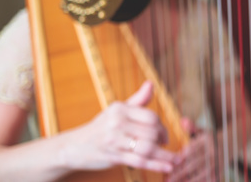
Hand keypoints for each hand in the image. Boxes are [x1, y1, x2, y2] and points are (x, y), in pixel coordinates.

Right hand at [60, 81, 176, 173]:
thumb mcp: (117, 110)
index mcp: (120, 109)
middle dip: (162, 140)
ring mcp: (115, 141)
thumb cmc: (101, 127)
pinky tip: (168, 166)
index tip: (164, 135)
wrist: (75, 146)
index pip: (150, 117)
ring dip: (164, 155)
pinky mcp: (114, 157)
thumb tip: (151, 83)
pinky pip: (140, 162)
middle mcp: (117, 123)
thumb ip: (138, 100)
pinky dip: (157, 165)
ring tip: (174, 159)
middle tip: (165, 144)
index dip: (161, 127)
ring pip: (147, 148)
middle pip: (151, 133)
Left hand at [166, 119, 216, 181]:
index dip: (181, 158)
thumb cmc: (212, 138)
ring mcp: (217, 163)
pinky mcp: (219, 171)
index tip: (170, 163)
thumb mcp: (203, 131)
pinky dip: (199, 181)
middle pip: (194, 164)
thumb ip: (192, 127)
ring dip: (188, 180)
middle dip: (180, 172)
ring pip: (201, 174)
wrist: (232, 142)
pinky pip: (209, 179)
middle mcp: (212, 152)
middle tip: (168, 179)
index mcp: (207, 141)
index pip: (192, 150)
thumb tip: (182, 120)